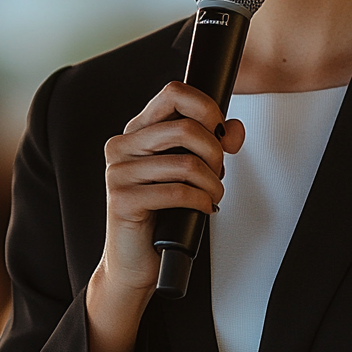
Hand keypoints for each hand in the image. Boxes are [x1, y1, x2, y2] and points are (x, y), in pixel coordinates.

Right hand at [86, 81, 244, 351]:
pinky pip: (177, 192)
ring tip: (213, 195)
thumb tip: (233, 130)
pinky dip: (201, 201)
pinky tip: (203, 209)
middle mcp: (122, 145)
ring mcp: (118, 172)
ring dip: (212, 183)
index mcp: (137, 130)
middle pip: (185, 128)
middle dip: (215, 153)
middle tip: (218, 173)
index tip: (220, 129)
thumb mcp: (190, 170)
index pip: (173, 92)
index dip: (206, 107)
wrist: (136, 259)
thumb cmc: (164, 211)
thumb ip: (213, 142)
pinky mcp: (121, 200)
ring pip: (186, 164)